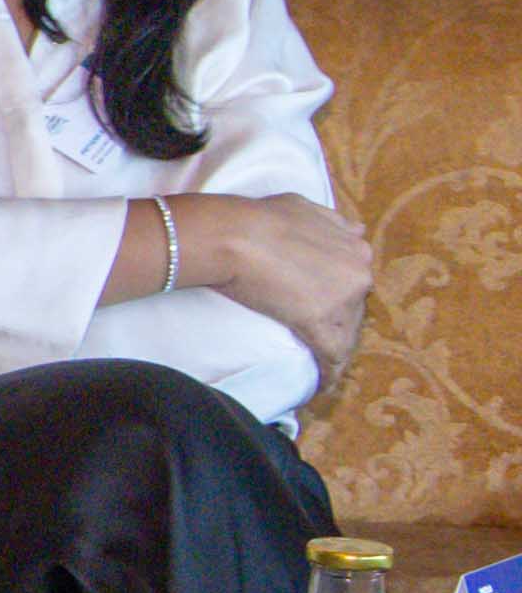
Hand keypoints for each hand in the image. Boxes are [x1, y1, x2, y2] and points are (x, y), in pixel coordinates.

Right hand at [173, 193, 375, 377]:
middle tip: (314, 334)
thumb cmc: (259, 217)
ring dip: (334, 349)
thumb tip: (352, 229)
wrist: (233, 234)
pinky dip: (329, 372)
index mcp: (356, 246)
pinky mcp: (320, 323)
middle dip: (338, 322)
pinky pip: (332, 355)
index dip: (338, 294)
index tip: (323, 305)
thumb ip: (331, 221)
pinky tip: (322, 386)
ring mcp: (341, 300)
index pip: (355, 280)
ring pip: (346, 333)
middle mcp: (358, 272)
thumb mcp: (304, 207)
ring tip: (319, 364)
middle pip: (354, 308)